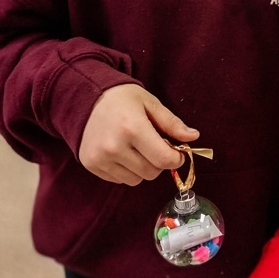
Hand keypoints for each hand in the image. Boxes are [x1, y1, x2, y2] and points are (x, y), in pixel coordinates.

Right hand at [78, 84, 198, 184]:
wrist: (84, 98)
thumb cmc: (121, 98)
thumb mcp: (150, 103)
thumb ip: (172, 123)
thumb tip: (193, 137)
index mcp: (132, 128)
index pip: (164, 159)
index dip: (176, 159)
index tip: (178, 153)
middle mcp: (114, 147)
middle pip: (151, 172)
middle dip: (159, 162)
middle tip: (154, 146)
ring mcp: (100, 158)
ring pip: (136, 179)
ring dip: (143, 168)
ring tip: (136, 148)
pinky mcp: (91, 164)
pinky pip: (120, 180)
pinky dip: (127, 170)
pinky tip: (122, 152)